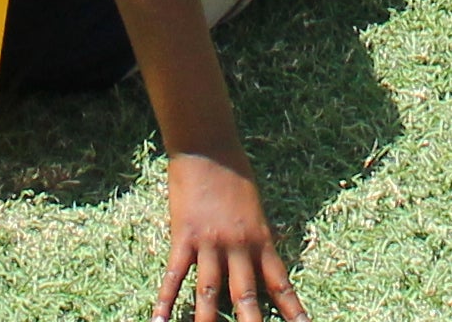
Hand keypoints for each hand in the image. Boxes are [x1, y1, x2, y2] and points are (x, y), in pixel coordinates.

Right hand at [155, 149, 303, 321]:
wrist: (208, 147)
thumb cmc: (235, 173)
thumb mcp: (256, 209)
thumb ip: (258, 239)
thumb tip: (266, 262)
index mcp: (261, 240)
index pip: (280, 284)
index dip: (293, 310)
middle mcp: (238, 247)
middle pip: (246, 296)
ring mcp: (210, 244)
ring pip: (209, 292)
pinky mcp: (184, 237)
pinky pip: (175, 275)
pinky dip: (165, 300)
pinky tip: (159, 321)